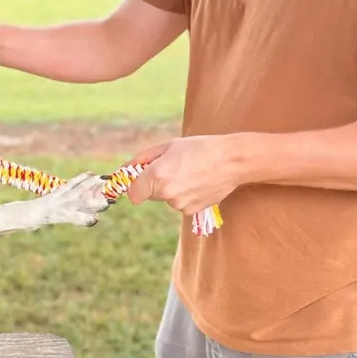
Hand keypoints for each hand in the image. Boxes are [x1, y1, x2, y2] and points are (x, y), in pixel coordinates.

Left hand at [125, 135, 242, 215]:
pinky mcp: (191, 211)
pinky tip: (197, 182)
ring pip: (166, 199)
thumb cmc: (199, 148)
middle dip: (154, 184)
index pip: (133, 194)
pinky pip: (180, 204)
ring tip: (189, 173)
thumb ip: (143, 158)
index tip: (140, 179)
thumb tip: (125, 169)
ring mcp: (179, 205)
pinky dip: (185, 195)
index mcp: (156, 175)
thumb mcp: (168, 146)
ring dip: (171, 189)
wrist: (231, 161)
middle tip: (172, 168)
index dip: (135, 186)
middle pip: (149, 195)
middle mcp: (166, 193)